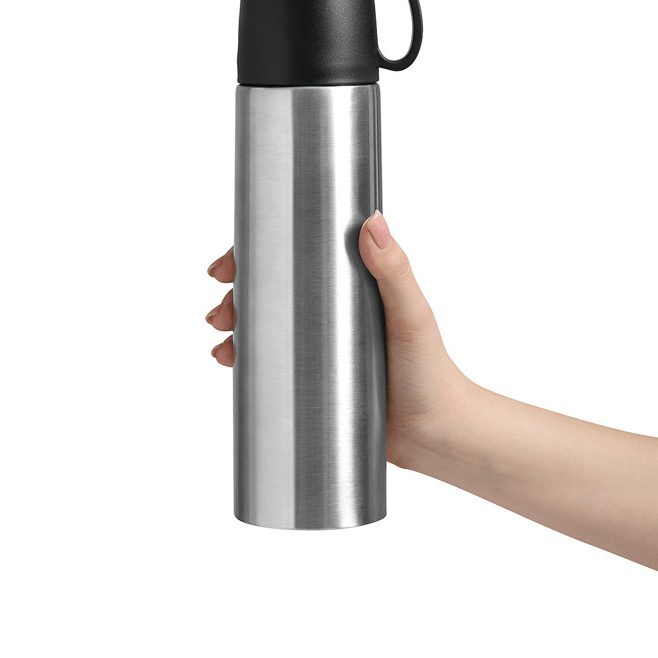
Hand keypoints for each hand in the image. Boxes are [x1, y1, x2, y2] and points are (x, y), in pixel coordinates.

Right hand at [205, 212, 470, 466]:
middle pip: (272, 288)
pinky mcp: (318, 379)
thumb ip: (395, 272)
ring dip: (236, 326)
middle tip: (221, 309)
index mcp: (354, 283)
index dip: (258, 252)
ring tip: (222, 341)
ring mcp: (323, 345)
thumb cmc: (432, 371)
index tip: (232, 262)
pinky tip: (231, 363)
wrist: (436, 435)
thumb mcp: (411, 316)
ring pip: (267, 325)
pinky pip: (275, 363)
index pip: (299, 253)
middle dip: (237, 294)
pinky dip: (248, 359)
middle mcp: (334, 309)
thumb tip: (372, 222)